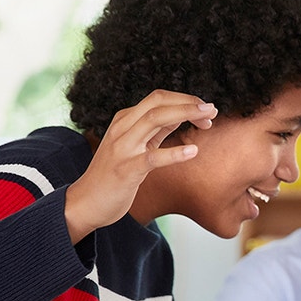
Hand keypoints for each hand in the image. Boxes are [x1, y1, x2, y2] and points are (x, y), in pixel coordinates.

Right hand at [65, 90, 216, 241]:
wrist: (86, 201)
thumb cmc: (114, 174)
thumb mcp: (135, 145)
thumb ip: (156, 130)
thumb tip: (183, 114)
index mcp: (125, 120)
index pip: (158, 98)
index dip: (185, 100)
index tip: (206, 110)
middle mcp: (122, 128)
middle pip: (158, 102)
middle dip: (189, 102)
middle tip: (213, 109)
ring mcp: (123, 147)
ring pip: (155, 119)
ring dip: (185, 115)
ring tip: (208, 120)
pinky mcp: (126, 169)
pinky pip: (153, 157)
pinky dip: (175, 153)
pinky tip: (193, 151)